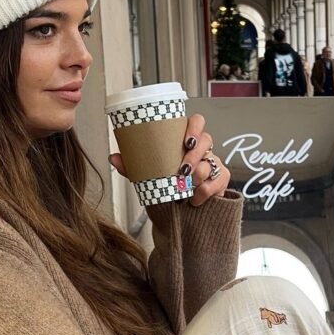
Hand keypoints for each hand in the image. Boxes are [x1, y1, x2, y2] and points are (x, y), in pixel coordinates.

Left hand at [109, 113, 229, 207]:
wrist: (177, 212)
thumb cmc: (166, 186)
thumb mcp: (147, 175)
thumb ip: (132, 166)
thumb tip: (113, 157)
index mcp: (186, 141)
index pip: (197, 122)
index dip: (195, 127)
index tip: (186, 141)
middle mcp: (202, 150)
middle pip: (207, 141)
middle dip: (195, 155)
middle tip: (182, 169)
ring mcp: (213, 164)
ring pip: (211, 163)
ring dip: (198, 175)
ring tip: (187, 186)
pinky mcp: (220, 181)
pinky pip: (218, 182)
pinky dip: (205, 192)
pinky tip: (195, 198)